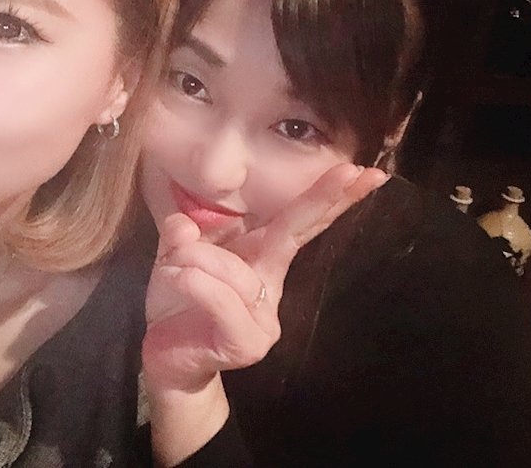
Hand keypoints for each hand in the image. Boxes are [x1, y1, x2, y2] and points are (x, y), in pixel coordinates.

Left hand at [142, 163, 387, 464]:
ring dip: (190, 261)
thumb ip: (181, 236)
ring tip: (172, 272)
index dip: (329, 197)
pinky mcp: (248, 342)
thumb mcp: (175, 259)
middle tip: (358, 172)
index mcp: (260, 259)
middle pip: (295, 234)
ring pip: (231, 268)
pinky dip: (192, 282)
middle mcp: (271, 286)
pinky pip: (219, 297)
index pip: (297, 222)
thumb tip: (184, 226)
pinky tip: (177, 280)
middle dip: (324, 200)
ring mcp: (265, 318)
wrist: (165, 359)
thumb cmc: (177, 303)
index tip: (365, 172)